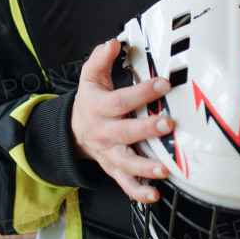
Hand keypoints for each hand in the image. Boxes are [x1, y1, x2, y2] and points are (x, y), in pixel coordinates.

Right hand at [71, 38, 173, 203]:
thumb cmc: (88, 103)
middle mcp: (105, 132)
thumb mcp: (90, 78)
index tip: (163, 84)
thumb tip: (112, 43)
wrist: (71, 133)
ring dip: (145, 167)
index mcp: (100, 108)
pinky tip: (153, 195)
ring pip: (126, 163)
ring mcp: (109, 153)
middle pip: (125, 132)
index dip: (142, 92)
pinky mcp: (113, 168)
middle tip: (167, 125)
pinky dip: (138, 192)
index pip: (121, 100)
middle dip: (146, 130)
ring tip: (163, 169)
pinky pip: (125, 183)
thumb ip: (100, 59)